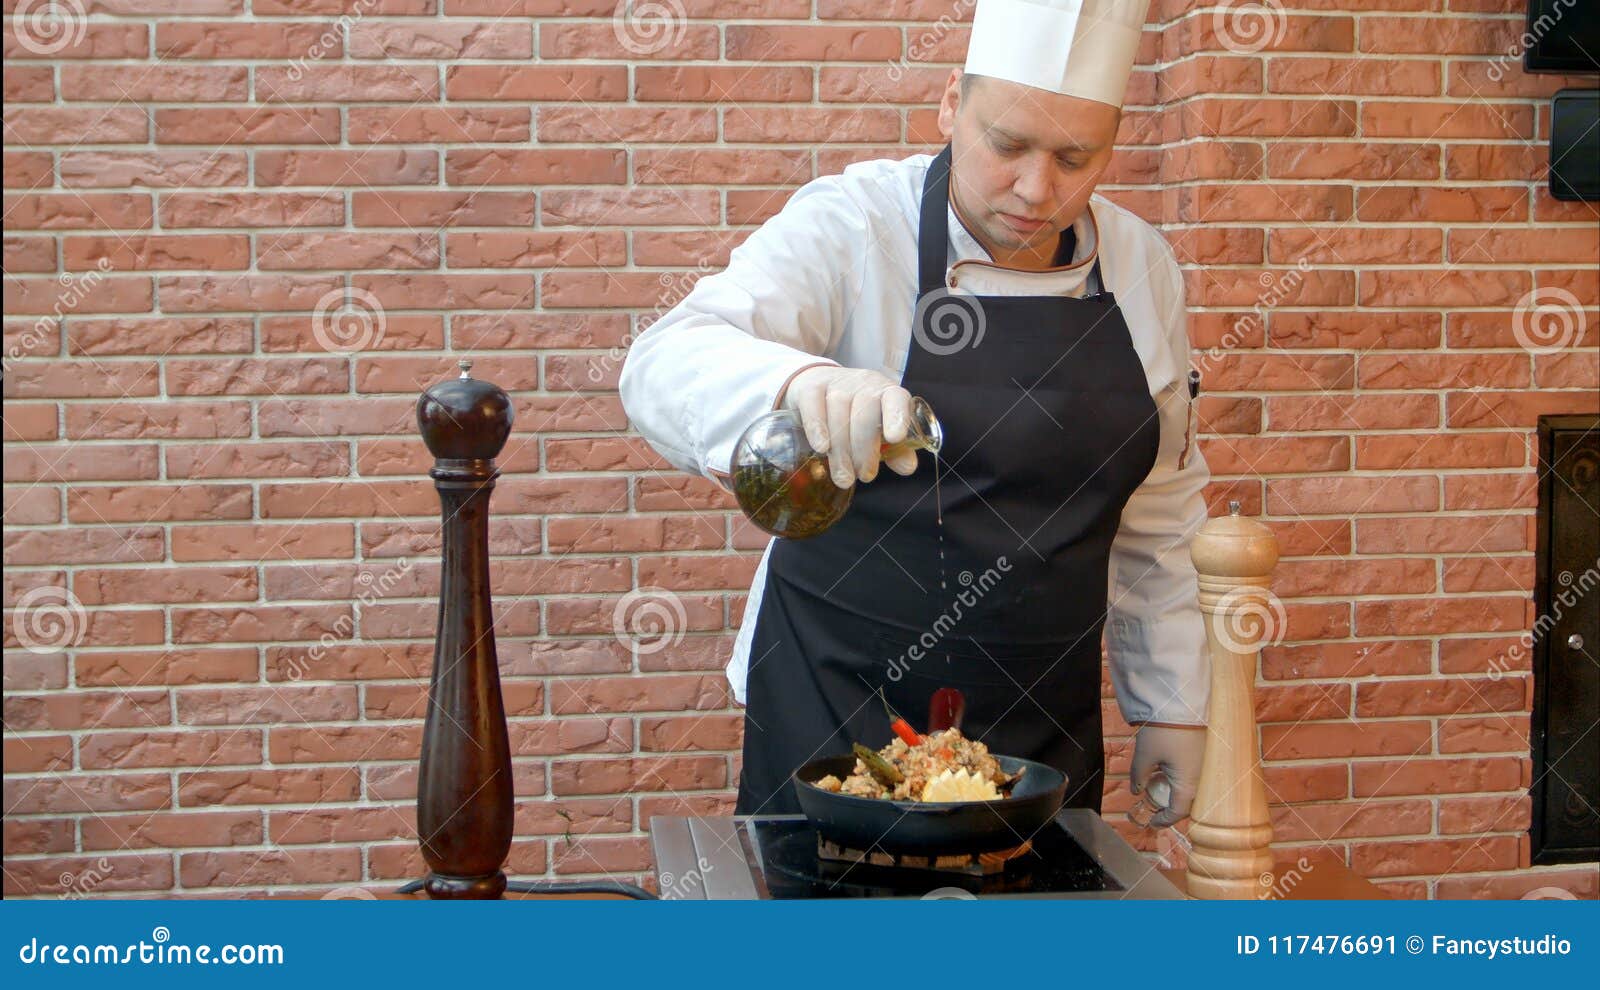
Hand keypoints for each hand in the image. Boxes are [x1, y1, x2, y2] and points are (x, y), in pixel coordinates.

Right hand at [780, 366, 918, 487]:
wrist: (815, 386)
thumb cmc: (855, 413)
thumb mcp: (878, 429)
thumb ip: (896, 450)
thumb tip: (908, 467)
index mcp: (886, 392)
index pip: (896, 398)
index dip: (896, 416)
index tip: (895, 438)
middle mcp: (863, 384)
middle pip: (865, 413)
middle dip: (865, 449)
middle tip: (864, 476)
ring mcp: (836, 384)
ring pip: (839, 412)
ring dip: (842, 449)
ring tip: (844, 477)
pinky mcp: (811, 388)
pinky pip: (814, 406)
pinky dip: (817, 428)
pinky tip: (821, 448)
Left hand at [1130, 724, 1205, 827]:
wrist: (1181, 702)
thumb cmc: (1163, 731)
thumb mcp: (1144, 755)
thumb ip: (1138, 776)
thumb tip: (1136, 790)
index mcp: (1188, 783)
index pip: (1178, 812)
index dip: (1164, 820)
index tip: (1151, 823)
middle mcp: (1201, 778)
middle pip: (1186, 802)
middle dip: (1169, 807)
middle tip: (1153, 807)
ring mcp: (1204, 765)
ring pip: (1190, 788)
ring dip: (1174, 792)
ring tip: (1156, 787)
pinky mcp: (1203, 753)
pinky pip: (1193, 775)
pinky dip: (1179, 778)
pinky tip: (1164, 770)